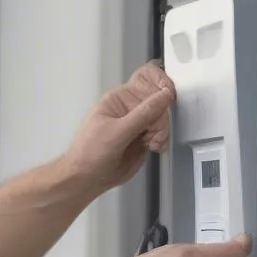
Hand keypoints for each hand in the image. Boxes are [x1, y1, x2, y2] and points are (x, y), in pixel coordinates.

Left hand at [63, 62, 175, 196]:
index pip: (146, 77)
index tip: (169, 95)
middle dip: (161, 117)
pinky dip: (162, 140)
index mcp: (120, 98)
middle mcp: (130, 107)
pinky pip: (162, 132)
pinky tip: (153, 147)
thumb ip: (143, 114)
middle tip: (152, 133)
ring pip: (162, 117)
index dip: (161, 82)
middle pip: (159, 100)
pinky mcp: (144, 137)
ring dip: (161, 131)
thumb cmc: (90, 153)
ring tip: (150, 143)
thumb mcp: (117, 132)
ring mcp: (138, 123)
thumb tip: (165, 95)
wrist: (87, 179)